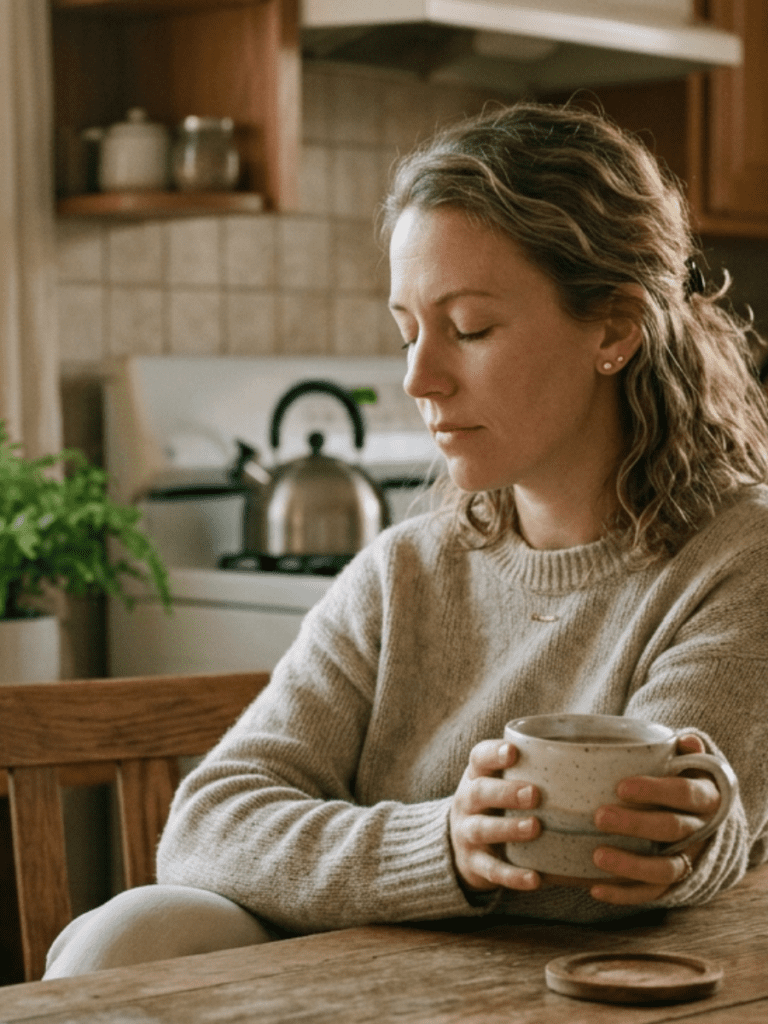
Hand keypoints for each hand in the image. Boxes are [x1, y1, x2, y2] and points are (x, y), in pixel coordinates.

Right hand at [450, 740, 541, 893]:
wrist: (462, 845)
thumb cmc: (496, 804)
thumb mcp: (500, 782)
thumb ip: (531, 770)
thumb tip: (599, 760)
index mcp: (477, 776)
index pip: (479, 757)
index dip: (494, 754)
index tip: (513, 752)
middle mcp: (467, 802)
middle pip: (480, 792)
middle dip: (506, 793)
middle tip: (534, 794)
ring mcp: (467, 833)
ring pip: (483, 829)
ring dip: (509, 829)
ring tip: (535, 828)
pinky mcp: (474, 864)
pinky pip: (492, 870)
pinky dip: (512, 876)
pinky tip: (535, 878)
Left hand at [588, 734, 721, 904]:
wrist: (703, 816)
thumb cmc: (681, 780)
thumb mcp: (686, 762)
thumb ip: (681, 752)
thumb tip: (684, 740)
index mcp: (705, 797)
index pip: (685, 793)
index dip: (655, 790)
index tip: (621, 787)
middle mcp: (701, 830)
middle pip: (671, 829)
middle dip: (635, 824)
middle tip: (599, 816)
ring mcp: (690, 859)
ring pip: (666, 869)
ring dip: (631, 864)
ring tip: (597, 856)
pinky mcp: (675, 883)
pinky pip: (653, 893)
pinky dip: (625, 894)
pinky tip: (595, 889)